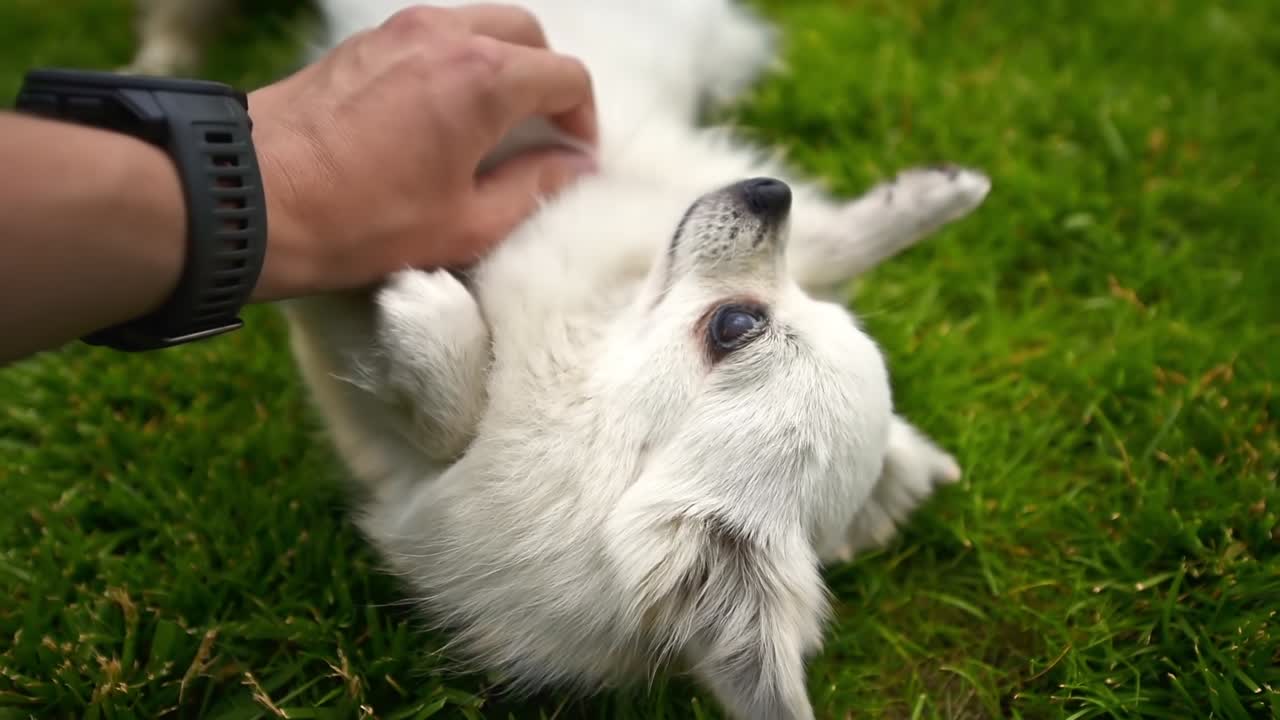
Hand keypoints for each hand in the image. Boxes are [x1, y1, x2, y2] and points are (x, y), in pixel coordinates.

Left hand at [246, 4, 597, 301]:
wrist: (251, 198)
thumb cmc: (360, 221)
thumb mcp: (465, 225)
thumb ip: (534, 189)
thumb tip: (574, 168)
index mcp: (484, 79)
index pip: (566, 77)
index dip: (583, 120)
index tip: (572, 159)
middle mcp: (446, 36)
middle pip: (527, 36)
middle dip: (547, 80)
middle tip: (543, 134)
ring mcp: (399, 32)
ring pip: (479, 26)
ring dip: (502, 66)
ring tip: (495, 125)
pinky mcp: (363, 44)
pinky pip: (434, 35)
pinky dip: (457, 63)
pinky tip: (443, 115)